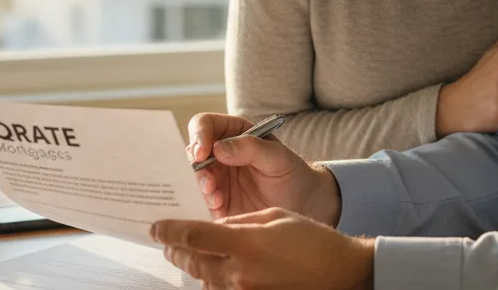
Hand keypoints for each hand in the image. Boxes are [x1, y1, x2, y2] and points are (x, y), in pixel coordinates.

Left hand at [153, 209, 373, 289]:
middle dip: (176, 250)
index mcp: (245, 243)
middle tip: (168, 241)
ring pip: (203, 280)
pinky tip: (215, 272)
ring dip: (193, 266)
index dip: (169, 231)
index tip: (156, 227)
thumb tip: (215, 225)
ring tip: (189, 254)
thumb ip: (240, 221)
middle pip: (192, 262)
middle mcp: (239, 272)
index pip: (194, 236)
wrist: (341, 274)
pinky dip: (212, 281)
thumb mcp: (275, 216)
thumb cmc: (313, 240)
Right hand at [187, 113, 340, 224]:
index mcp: (234, 133)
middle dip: (197, 167)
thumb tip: (218, 148)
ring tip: (217, 197)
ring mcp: (217, 178)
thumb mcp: (278, 158)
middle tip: (210, 183)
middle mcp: (220, 153)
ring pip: (194, 177)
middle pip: (193, 151)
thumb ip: (251, 148)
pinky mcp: (217, 201)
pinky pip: (200, 201)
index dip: (199, 135)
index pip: (205, 124)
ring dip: (202, 187)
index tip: (202, 152)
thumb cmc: (293, 174)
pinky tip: (220, 207)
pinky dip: (205, 204)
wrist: (303, 206)